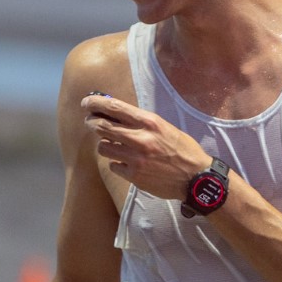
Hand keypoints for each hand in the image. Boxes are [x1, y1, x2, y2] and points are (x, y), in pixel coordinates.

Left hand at [80, 94, 209, 201]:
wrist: (195, 178)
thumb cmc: (182, 149)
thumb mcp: (164, 127)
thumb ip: (141, 122)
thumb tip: (115, 114)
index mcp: (149, 122)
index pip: (114, 108)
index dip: (95, 104)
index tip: (86, 103)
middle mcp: (140, 138)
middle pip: (102, 127)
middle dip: (92, 123)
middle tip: (90, 122)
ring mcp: (135, 158)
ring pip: (103, 147)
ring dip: (106, 145)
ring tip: (114, 145)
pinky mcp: (134, 176)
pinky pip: (113, 165)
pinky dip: (117, 163)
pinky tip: (126, 163)